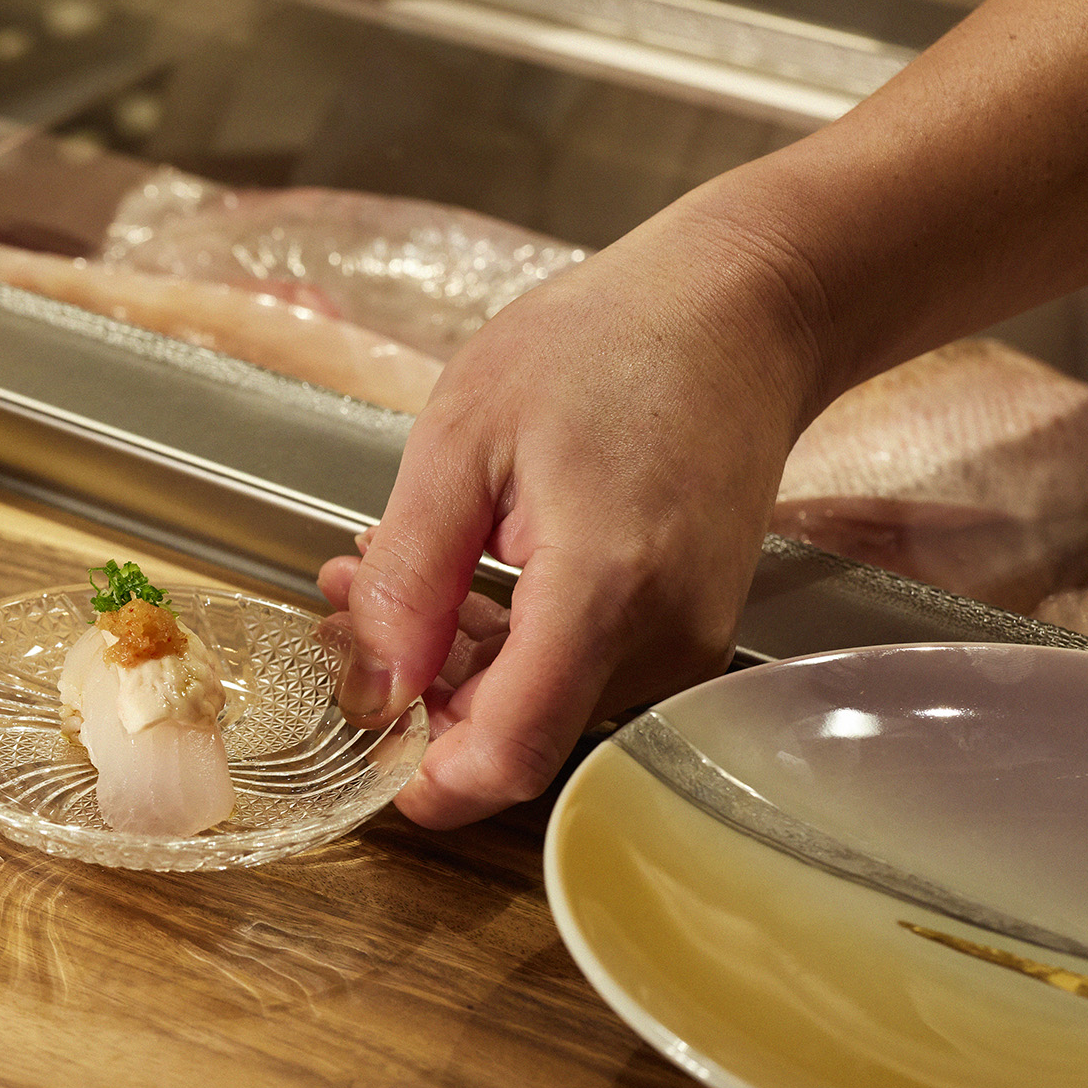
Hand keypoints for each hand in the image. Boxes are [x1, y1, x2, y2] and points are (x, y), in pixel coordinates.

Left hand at [324, 203, 826, 827]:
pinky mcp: (688, 630)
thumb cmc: (609, 344)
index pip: (510, 751)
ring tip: (383, 570)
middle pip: (518, 732)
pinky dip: (507, 641)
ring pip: (542, 704)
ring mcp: (687, 640)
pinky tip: (459, 574)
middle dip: (418, 695)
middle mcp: (663, 636)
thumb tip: (373, 685)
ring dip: (453, 661)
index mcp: (605, 587)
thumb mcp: (463, 437)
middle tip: (346, 608)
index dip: (424, 777)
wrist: (741, 310)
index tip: (358, 744)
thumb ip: (412, 573)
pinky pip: (579, 669)